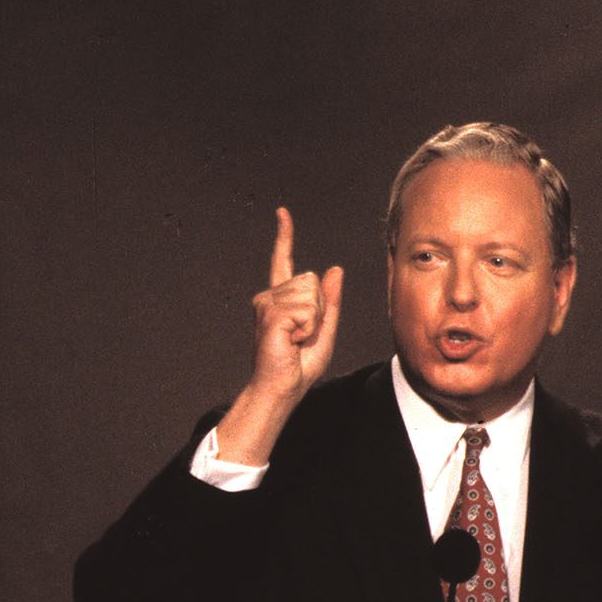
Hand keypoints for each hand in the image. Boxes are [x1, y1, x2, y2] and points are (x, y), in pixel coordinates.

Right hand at [215, 207, 342, 463]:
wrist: (282, 388)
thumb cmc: (300, 365)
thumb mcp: (326, 331)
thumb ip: (331, 301)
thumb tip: (334, 269)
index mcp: (283, 298)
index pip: (284, 260)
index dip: (284, 236)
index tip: (282, 213)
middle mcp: (270, 296)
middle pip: (312, 280)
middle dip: (320, 309)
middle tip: (302, 335)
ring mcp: (266, 304)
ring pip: (311, 295)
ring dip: (314, 321)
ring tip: (296, 339)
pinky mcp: (270, 314)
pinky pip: (306, 310)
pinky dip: (307, 329)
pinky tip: (291, 341)